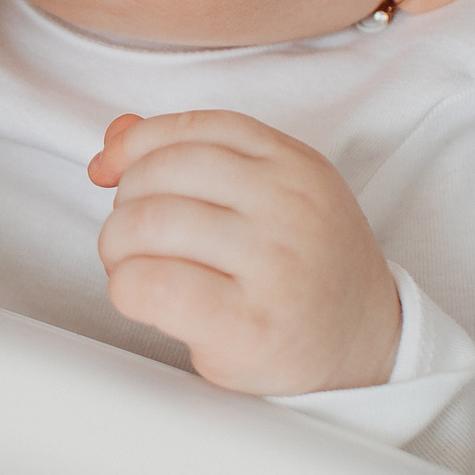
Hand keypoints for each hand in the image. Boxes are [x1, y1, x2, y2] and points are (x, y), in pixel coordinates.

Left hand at [88, 110, 401, 395]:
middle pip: (160, 174)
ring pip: (147, 224)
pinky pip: (152, 285)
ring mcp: (273, 264)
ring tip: (136, 268)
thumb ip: (197, 157)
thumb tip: (115, 135)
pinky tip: (143, 298)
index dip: (135, 145)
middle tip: (133, 239)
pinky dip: (127, 288)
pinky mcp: (248, 324)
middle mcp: (288, 206)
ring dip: (118, 249)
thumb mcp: (270, 195)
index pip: (193, 129)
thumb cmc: (306, 270)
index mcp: (294, 164)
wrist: (363, 345)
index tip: (111, 170)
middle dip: (125, 206)